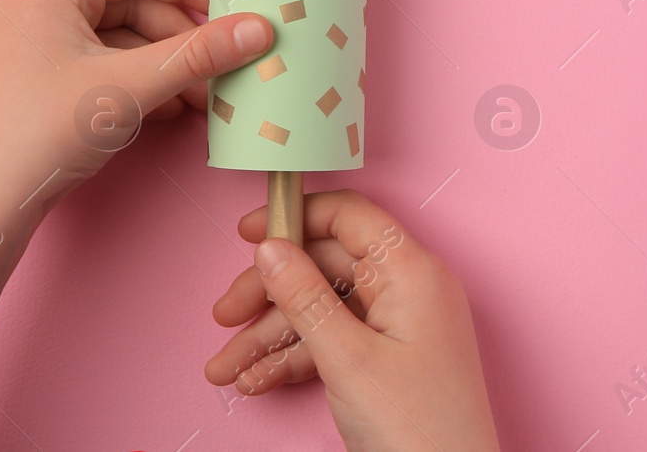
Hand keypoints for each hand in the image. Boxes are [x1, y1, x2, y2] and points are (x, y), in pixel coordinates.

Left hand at [0, 0, 272, 223]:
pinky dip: (134, 82)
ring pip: (117, 38)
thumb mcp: (130, 88)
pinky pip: (97, 63)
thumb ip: (198, 55)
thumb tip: (260, 28)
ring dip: (162, 67)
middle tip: (221, 71)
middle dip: (179, 40)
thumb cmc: (43, 134)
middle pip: (129, 3)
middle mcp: (35, 2)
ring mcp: (31, 40)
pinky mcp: (33, 76)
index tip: (234, 15)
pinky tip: (167, 111)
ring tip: (201, 101)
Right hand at [205, 190, 499, 451]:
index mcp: (411, 272)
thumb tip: (272, 248)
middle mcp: (409, 289)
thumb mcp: (348, 359)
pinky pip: (334, 342)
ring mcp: (400, 325)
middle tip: (225, 315)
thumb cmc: (421, 431)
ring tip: (228, 368)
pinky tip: (258, 380)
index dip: (295, 218)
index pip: (348, 217)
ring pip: (322, 310)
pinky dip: (295, 359)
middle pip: (325, 267)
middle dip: (269, 294)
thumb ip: (304, 297)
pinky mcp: (391, 358)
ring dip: (271, 337)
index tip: (249, 232)